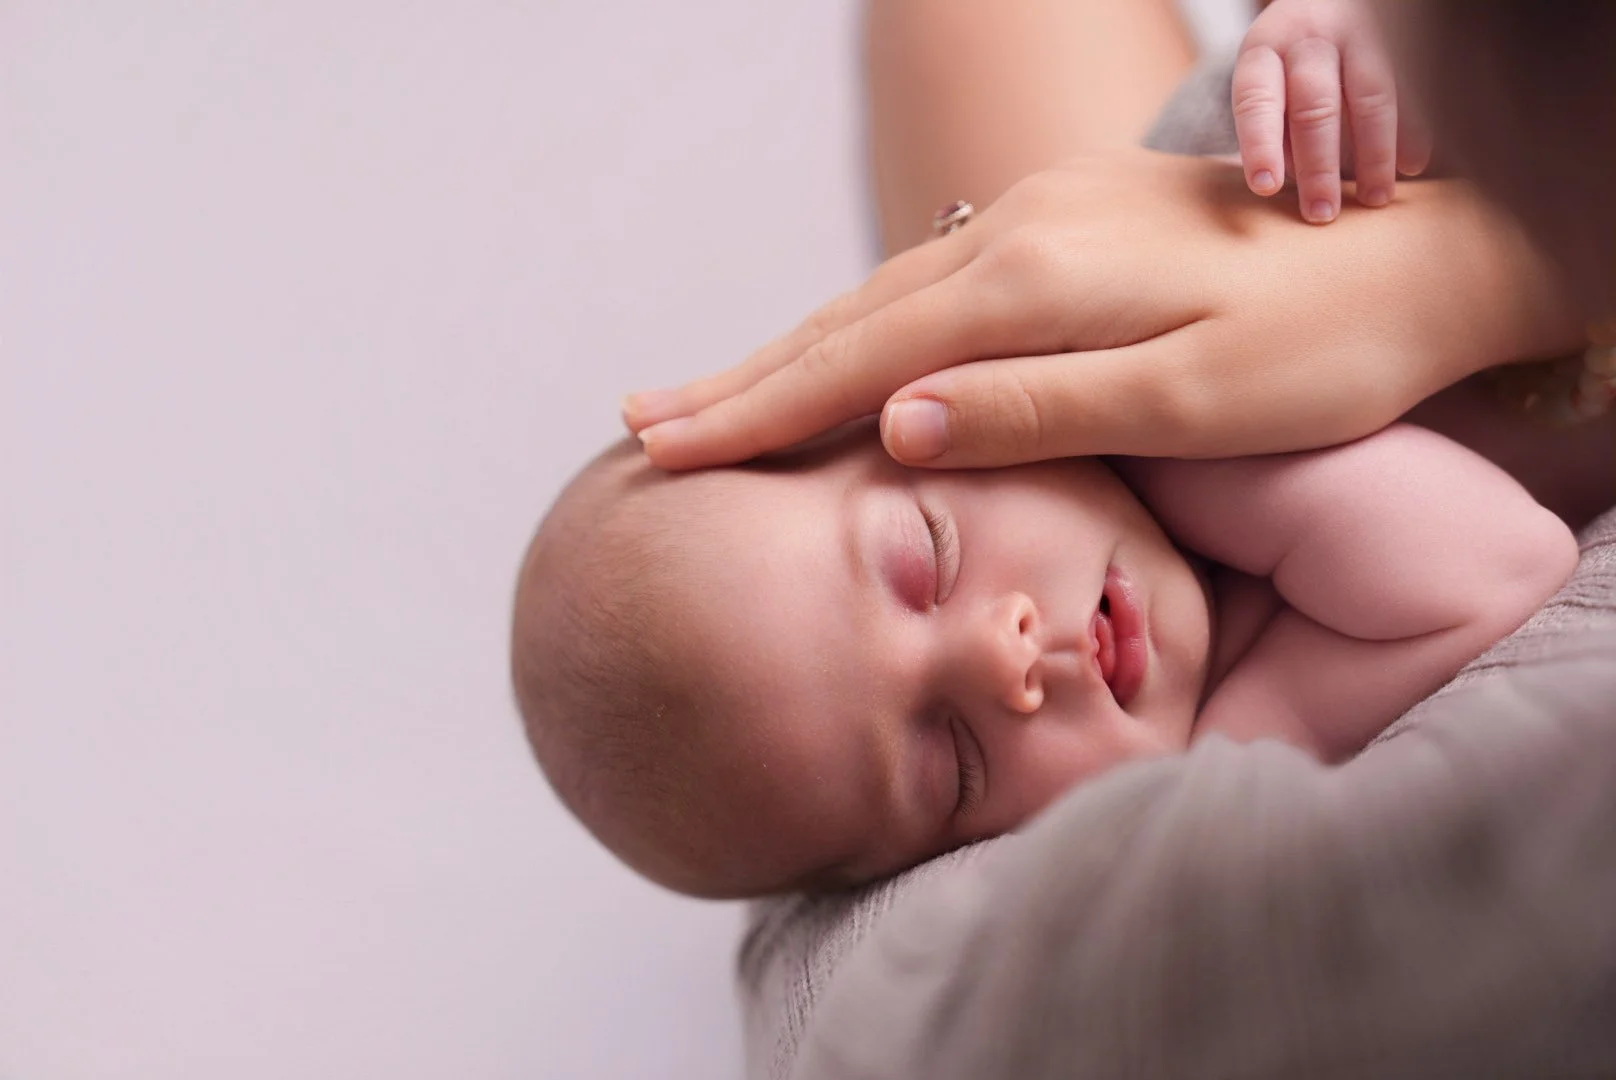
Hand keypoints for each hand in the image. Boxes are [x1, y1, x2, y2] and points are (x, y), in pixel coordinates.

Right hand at [624, 151, 1574, 471]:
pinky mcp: (1063, 228)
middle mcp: (1017, 239)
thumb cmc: (1323, 343)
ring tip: (706, 397)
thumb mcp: (1193, 393)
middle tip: (642, 424)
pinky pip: (926, 288)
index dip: (756, 412)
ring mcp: (1037, 223)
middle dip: (740, 379)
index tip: (665, 451)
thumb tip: (894, 423)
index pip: (858, 361)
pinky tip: (832, 357)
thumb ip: (1036, 407)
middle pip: (844, 322)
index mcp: (1035, 287)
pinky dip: (856, 333)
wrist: (1418, 246)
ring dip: (785, 353)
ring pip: (878, 299)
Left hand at [1233, 0, 1430, 223]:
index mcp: (1264, 50)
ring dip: (1373, 154)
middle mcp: (1311, 37)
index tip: (1266, 188)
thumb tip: (1288, 185)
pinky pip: (1410, 87)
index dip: (1260, 144)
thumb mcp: (1269, 79)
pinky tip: (1414, 166)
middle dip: (1319, 165)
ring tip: (1375, 199)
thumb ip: (1275, 127)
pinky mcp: (1401, 38)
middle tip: (1323, 214)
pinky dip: (1414, 129)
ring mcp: (1361, 33)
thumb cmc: (1292, 61)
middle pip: (1315, 104)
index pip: (1257, 99)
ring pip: (1371, 96)